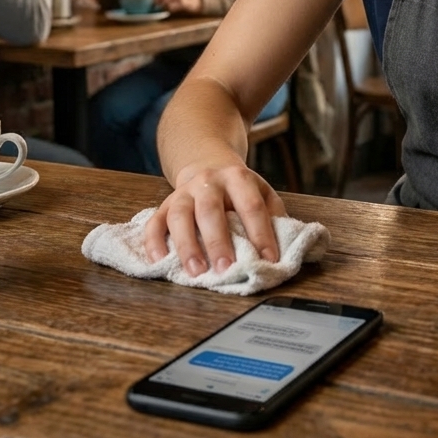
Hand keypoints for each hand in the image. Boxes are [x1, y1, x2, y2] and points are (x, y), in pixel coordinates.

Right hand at [143, 159, 284, 273]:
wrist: (208, 165)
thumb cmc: (239, 189)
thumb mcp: (261, 191)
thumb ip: (272, 213)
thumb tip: (283, 244)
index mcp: (237, 177)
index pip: (251, 205)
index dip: (261, 233)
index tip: (268, 259)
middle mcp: (207, 181)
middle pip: (211, 210)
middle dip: (218, 241)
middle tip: (226, 268)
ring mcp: (183, 193)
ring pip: (180, 216)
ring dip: (187, 245)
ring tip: (195, 272)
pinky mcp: (164, 206)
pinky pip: (154, 223)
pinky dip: (154, 243)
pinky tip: (160, 261)